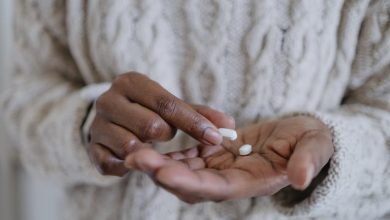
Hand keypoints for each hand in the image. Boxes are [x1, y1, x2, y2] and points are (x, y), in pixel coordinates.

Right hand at [88, 72, 233, 175]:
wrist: (111, 118)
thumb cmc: (147, 109)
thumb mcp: (170, 105)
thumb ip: (199, 114)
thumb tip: (229, 125)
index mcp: (131, 82)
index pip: (167, 104)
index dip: (194, 123)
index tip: (217, 137)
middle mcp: (109, 100)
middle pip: (152, 126)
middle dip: (167, 135)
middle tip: (165, 133)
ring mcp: (97, 125)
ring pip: (133, 147)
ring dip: (149, 151)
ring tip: (148, 143)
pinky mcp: (91, 148)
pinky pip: (113, 165)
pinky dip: (129, 166)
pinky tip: (135, 158)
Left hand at [125, 116, 333, 202]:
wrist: (300, 135)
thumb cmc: (311, 141)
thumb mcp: (315, 146)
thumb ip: (308, 161)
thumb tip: (300, 179)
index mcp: (253, 183)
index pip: (217, 189)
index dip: (190, 183)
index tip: (163, 173)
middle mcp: (231, 182)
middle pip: (191, 183)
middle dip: (162, 173)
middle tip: (133, 158)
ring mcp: (220, 169)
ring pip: (183, 171)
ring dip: (157, 163)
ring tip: (130, 151)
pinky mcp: (214, 155)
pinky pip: (186, 157)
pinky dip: (167, 153)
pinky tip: (147, 144)